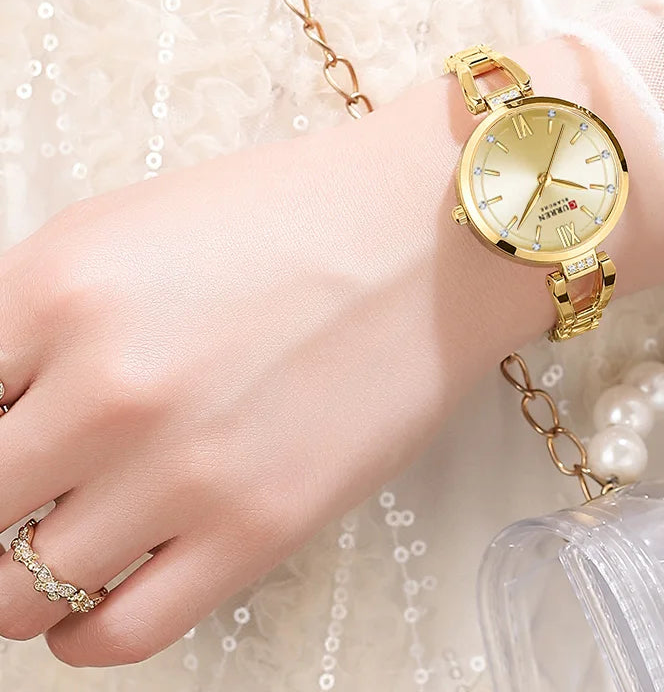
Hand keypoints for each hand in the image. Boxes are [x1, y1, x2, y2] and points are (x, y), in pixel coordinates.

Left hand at [0, 34, 663, 665]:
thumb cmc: (290, 216)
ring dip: (19, 570)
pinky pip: (115, 635)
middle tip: (25, 483)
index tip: (0, 437)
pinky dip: (79, 629)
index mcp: (58, 286)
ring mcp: (184, 468)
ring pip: (15, 591)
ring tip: (62, 532)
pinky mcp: (259, 529)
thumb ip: (29, 318)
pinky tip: (96, 590)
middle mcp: (107, 386)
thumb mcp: (130, 230)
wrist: (431, 234)